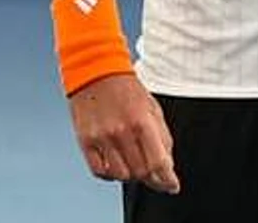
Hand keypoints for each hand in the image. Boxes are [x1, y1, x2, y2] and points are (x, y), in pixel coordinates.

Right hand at [67, 73, 180, 193]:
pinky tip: (116, 164)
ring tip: (133, 162)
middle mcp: (122, 132)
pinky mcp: (86, 142)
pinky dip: (111, 174)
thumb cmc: (126, 89)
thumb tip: (168, 164)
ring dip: (131, 175)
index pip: (158, 162)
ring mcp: (102, 138)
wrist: (96, 73)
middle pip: (141, 171)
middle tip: (152, 172)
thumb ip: (162, 137)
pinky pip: (100, 172)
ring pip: (121, 175)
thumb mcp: (152, 108)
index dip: (167, 179)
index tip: (172, 185)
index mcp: (142, 121)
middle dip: (150, 176)